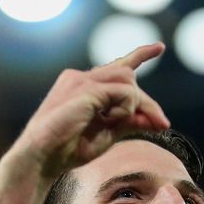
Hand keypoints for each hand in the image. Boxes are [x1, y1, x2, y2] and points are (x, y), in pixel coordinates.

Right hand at [12, 43, 171, 181]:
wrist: (42, 157)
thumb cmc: (68, 148)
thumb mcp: (107, 134)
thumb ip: (128, 122)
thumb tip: (154, 119)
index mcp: (82, 85)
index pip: (116, 66)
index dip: (140, 55)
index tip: (159, 46)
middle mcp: (81, 77)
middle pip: (128, 76)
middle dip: (148, 102)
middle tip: (162, 124)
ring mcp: (81, 80)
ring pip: (128, 81)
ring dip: (136, 106)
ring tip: (123, 125)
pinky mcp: (85, 89)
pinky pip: (123, 93)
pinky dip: (126, 109)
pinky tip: (113, 120)